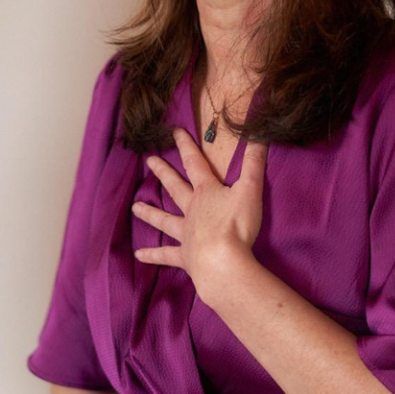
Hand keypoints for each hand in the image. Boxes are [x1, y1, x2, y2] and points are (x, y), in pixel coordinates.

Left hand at [131, 127, 268, 296]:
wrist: (222, 260)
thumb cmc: (236, 225)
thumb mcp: (250, 190)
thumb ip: (254, 163)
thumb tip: (259, 134)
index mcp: (206, 192)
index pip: (195, 163)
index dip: (186, 146)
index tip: (175, 132)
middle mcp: (192, 210)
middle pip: (175, 188)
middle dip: (164, 173)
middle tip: (149, 160)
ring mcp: (186, 234)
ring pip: (165, 220)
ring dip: (150, 213)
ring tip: (135, 207)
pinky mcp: (185, 256)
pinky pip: (166, 254)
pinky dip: (153, 255)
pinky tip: (138, 255)